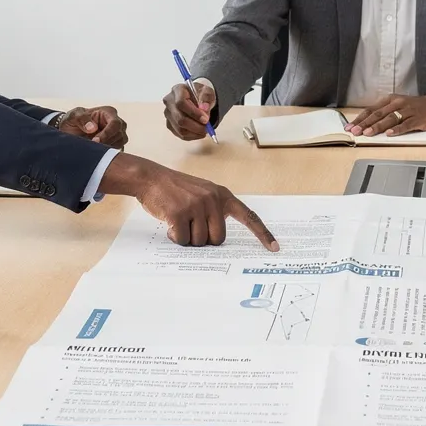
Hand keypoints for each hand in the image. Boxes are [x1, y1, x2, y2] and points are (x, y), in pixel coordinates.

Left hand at [55, 105, 127, 147]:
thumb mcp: (73, 115)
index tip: (95, 141)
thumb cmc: (74, 120)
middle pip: (120, 134)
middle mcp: (116, 122)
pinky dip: (109, 153)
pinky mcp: (116, 144)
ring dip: (108, 148)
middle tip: (92, 146)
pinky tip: (98, 153)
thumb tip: (93, 128)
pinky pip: (118, 150)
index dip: (107, 134)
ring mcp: (118, 133)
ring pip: (120, 143)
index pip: (115, 124)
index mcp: (108, 112)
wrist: (70, 131)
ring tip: (94, 148)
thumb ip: (82, 119)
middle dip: (106, 142)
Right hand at [100, 153, 279, 248]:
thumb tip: (217, 242)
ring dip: (187, 238)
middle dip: (203, 240)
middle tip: (191, 227)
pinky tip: (170, 224)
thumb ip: (214, 212)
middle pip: (218, 239)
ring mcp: (197, 205)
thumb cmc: (176, 191)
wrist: (151, 178)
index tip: (274, 248)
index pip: (248, 217)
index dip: (262, 234)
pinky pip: (183, 240)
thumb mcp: (202, 194)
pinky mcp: (180, 213)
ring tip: (178, 221)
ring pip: (200, 242)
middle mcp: (214, 199)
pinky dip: (175, 238)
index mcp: (223, 196)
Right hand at [162, 79, 216, 140]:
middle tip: (207, 128)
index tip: (206, 119)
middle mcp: (169, 102)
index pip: (181, 103)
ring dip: (195, 132)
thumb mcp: (207, 92)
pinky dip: (192, 136)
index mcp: (177, 90)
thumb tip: (204, 109)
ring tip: (205, 130)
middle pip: (179, 118)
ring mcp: (168, 114)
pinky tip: (199, 132)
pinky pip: (180, 134)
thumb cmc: (201, 94)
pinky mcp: (170, 124)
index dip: (194, 113)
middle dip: (195, 126)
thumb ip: (206, 98)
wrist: (196, 98)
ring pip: (180, 129)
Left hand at [345, 93, 425, 135]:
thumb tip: (366, 125)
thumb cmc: (415, 107)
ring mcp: (408, 111)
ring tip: (368, 133)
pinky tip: (390, 134)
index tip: (349, 127)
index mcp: (390, 100)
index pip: (371, 110)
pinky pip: (406, 124)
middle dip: (365, 123)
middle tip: (355, 131)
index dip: (359, 118)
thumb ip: (384, 113)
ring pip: (390, 118)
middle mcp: (397, 103)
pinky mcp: (418, 119)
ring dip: (378, 126)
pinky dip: (397, 129)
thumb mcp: (397, 105)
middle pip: (378, 114)